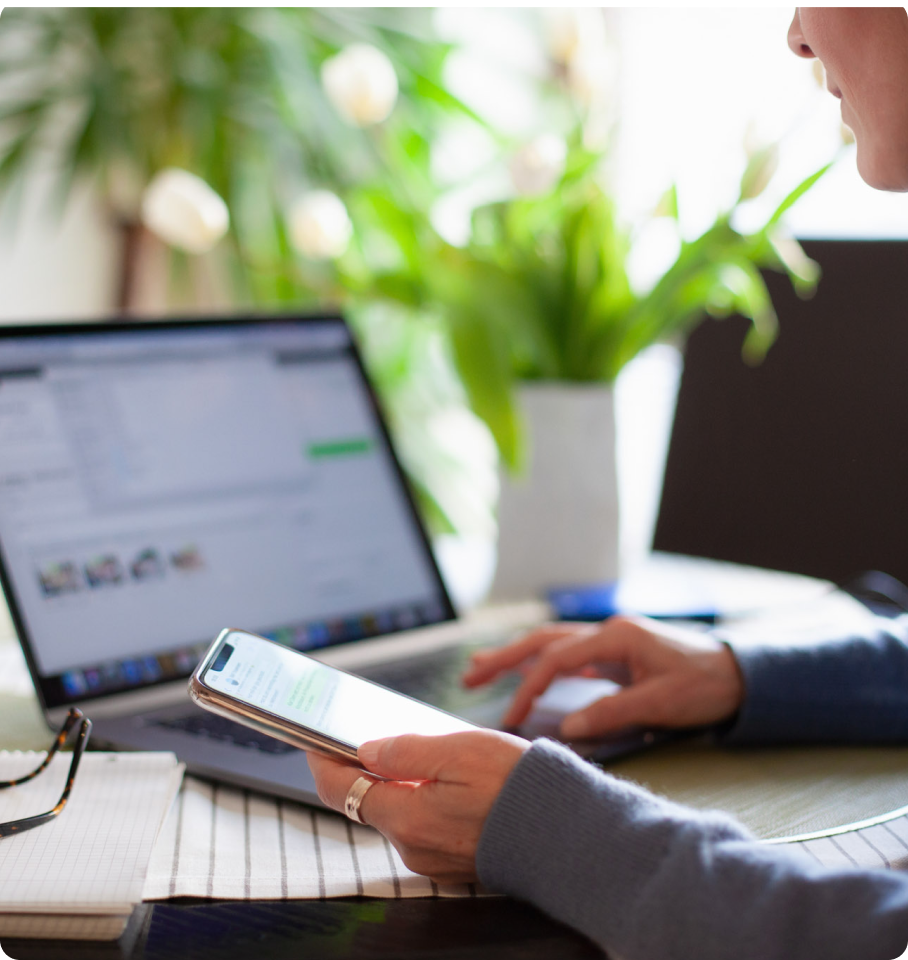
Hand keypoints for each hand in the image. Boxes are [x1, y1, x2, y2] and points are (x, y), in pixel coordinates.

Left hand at [308, 729, 529, 882]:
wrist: (567, 833)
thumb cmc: (518, 788)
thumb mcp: (459, 751)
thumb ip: (406, 752)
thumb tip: (367, 750)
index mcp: (407, 818)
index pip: (342, 791)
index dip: (323, 763)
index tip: (312, 741)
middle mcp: (412, 846)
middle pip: (368, 801)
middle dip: (364, 768)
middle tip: (368, 734)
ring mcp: (432, 858)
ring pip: (398, 811)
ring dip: (398, 783)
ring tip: (416, 750)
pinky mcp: (453, 860)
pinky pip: (423, 824)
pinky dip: (421, 799)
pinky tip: (443, 778)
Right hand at [462, 616, 744, 739]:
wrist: (738, 674)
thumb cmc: (704, 685)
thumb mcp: (661, 702)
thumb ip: (612, 712)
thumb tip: (566, 727)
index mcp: (615, 636)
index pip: (556, 659)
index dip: (529, 687)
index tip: (510, 717)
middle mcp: (607, 632)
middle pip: (543, 640)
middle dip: (504, 657)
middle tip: (469, 676)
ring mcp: (610, 640)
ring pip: (551, 644)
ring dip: (516, 656)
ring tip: (481, 669)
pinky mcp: (615, 653)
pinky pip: (568, 655)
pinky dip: (542, 665)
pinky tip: (528, 676)